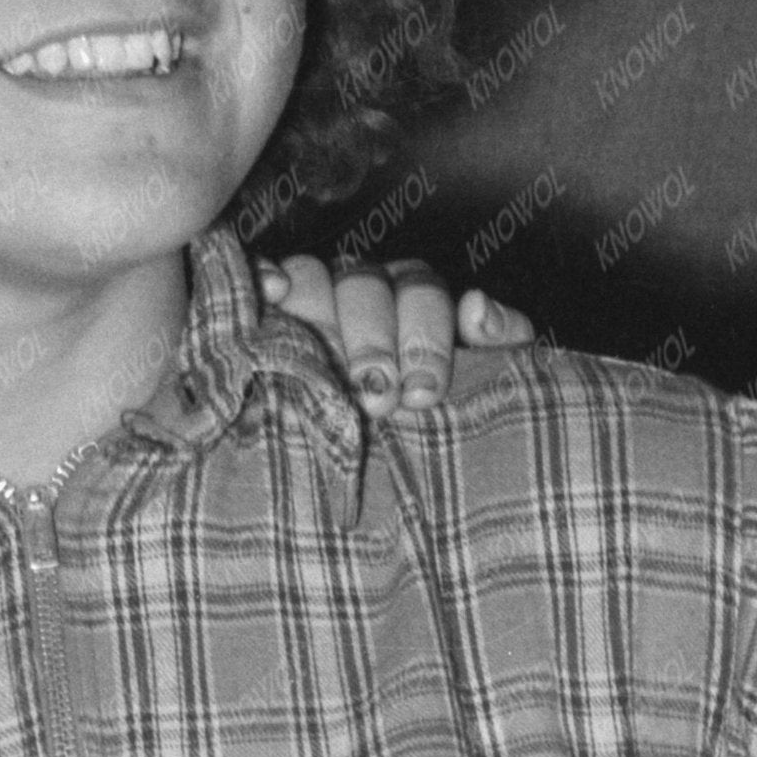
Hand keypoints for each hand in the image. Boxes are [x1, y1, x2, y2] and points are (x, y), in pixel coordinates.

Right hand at [252, 252, 534, 409]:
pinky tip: (271, 288)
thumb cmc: (433, 422)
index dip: (424, 336)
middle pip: (364, 285)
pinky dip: (263, 276)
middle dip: (374, 340)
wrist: (377, 480)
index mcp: (415, 301)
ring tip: (325, 367)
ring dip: (320, 315)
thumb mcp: (479, 386)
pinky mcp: (272, 321)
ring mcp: (314, 305)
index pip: (421, 293)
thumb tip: (477, 306)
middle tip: (379, 399)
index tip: (425, 391)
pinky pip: (261, 281)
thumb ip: (496, 344)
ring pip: (313, 279)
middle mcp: (365, 293)